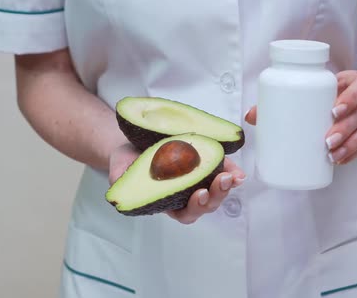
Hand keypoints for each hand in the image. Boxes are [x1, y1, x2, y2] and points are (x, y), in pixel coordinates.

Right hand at [108, 143, 245, 224]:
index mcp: (168, 201)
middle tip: (221, 182)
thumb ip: (121, 184)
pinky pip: (222, 170)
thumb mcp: (120, 171)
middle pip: (207, 204)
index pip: (186, 213)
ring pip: (218, 190)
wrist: (133, 143)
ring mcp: (198, 179)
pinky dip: (232, 170)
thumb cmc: (128, 161)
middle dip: (216, 195)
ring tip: (232, 176)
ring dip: (227, 185)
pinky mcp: (205, 164)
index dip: (195, 207)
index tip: (198, 194)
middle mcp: (186, 194)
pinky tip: (237, 170)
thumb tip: (118, 198)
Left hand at [244, 70, 356, 164]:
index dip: (352, 97)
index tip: (334, 109)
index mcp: (352, 83)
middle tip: (326, 139)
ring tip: (330, 154)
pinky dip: (351, 155)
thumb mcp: (310, 87)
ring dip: (349, 145)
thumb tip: (251, 115)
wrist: (348, 97)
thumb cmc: (324, 92)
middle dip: (345, 128)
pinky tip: (338, 161)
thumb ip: (280, 97)